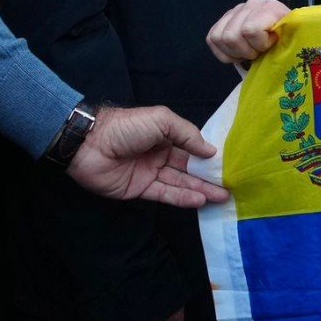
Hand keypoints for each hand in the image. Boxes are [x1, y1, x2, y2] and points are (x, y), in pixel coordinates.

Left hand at [67, 105, 228, 207]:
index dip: (209, 156)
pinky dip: (183, 198)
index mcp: (165, 135)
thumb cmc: (126, 127)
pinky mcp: (139, 190)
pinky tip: (200, 200)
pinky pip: (165, 194)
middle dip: (209, 177)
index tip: (230, 164)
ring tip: (222, 197)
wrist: (88, 144)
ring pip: (180, 183)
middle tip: (232, 186)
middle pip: (189, 168)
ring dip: (201, 189)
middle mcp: (160, 154)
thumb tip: (211, 152)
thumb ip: (188, 134)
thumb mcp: (161, 120)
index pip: (192, 147)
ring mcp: (150, 173)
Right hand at [207, 0, 290, 62]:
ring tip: (249, 52)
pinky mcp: (223, 21)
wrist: (285, 34)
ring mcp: (235, 11)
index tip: (271, 44)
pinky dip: (224, 53)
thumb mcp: (294, 39)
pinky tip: (238, 53)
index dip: (260, 44)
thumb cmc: (289, 40)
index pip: (250, 29)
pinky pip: (212, 39)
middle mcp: (251, 4)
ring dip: (235, 52)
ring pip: (219, 38)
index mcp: (270, 7)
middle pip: (231, 36)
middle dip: (246, 51)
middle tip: (259, 52)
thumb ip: (290, 37)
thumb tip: (276, 40)